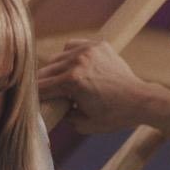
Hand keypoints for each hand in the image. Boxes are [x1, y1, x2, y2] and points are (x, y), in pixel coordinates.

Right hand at [37, 39, 158, 133]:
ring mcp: (88, 50)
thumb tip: (53, 108)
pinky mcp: (98, 45)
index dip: (33, 97)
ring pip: (58, 57)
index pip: (41, 87)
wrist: (140, 101)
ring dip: (55, 70)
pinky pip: (73, 46)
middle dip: (42, 84)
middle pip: (46, 71)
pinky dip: (69, 56)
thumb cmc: (114, 116)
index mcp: (72, 81)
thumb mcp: (83, 124)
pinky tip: (73, 66)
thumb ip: (63, 116)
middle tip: (42, 94)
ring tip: (59, 82)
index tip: (29, 102)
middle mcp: (77, 61)